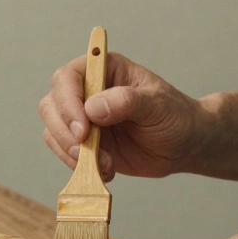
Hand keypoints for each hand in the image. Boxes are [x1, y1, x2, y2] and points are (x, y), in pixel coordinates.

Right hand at [38, 52, 206, 180]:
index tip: (83, 128)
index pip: (68, 77)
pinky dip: (78, 165)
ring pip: (53, 130)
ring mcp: (83, 118)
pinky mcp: (84, 143)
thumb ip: (127, 101)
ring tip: (104, 163)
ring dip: (71, 151)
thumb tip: (93, 109)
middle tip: (84, 149)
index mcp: (105, 69)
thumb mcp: (158, 105)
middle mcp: (88, 91)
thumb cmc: (176, 116)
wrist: (185, 145)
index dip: (68, 102)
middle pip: (52, 104)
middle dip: (63, 130)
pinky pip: (64, 152)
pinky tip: (105, 169)